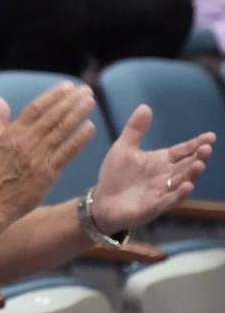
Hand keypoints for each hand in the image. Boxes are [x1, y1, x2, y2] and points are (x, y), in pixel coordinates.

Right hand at [0, 83, 95, 222]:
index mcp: (13, 133)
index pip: (36, 108)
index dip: (53, 96)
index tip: (67, 86)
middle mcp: (26, 142)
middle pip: (52, 116)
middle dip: (70, 101)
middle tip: (86, 90)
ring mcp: (38, 157)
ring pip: (61, 130)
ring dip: (78, 114)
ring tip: (90, 101)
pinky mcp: (47, 173)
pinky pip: (66, 152)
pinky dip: (79, 139)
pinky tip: (90, 128)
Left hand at [92, 105, 213, 232]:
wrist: (102, 202)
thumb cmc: (116, 175)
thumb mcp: (123, 148)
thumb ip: (135, 130)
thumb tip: (145, 106)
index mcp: (161, 161)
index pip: (183, 151)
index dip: (196, 144)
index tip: (210, 136)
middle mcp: (166, 176)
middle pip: (187, 165)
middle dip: (198, 157)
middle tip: (207, 148)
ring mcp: (162, 192)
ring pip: (182, 182)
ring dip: (192, 174)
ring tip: (200, 164)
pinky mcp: (154, 206)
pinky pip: (169, 200)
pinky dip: (178, 194)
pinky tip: (187, 186)